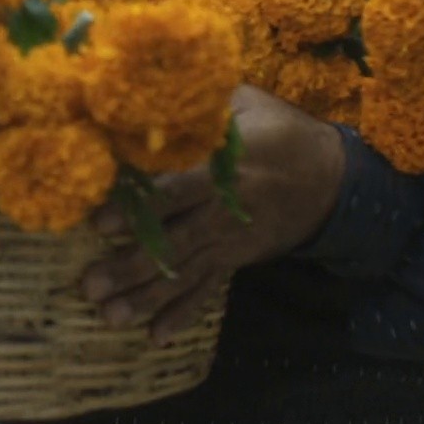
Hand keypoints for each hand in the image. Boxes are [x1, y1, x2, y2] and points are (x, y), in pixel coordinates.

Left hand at [81, 86, 345, 345]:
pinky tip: (156, 335)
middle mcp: (221, 211)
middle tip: (90, 286)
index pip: (173, 191)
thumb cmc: (281, 131)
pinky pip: (207, 290)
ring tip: (110, 315)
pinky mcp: (235, 260)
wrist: (332, 178)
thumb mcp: (247, 103)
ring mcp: (228, 241)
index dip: (137, 209)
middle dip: (129, 266)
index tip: (99, 225)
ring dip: (145, 297)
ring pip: (182, 273)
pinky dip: (183, 314)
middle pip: (170, 242)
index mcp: (222, 169)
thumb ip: (202, 102)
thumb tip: (150, 88)